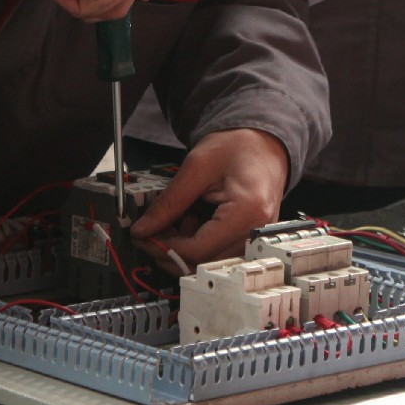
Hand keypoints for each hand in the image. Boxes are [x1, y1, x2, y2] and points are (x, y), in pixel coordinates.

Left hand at [129, 129, 290, 266]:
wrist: (263, 142)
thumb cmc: (237, 146)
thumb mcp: (196, 166)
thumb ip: (169, 201)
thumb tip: (142, 229)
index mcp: (247, 212)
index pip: (198, 250)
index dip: (164, 247)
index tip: (142, 236)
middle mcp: (256, 232)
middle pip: (204, 262)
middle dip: (170, 250)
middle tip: (149, 232)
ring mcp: (255, 238)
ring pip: (209, 262)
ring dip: (184, 249)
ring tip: (175, 221)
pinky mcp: (249, 239)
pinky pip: (219, 254)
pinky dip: (197, 244)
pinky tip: (190, 223)